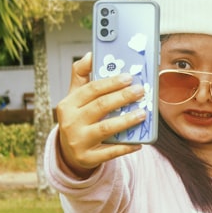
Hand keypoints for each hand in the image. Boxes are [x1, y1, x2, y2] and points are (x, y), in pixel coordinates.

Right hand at [54, 53, 144, 177]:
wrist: (69, 152)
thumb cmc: (77, 118)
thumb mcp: (74, 98)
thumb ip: (81, 76)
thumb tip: (90, 54)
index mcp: (68, 104)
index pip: (91, 90)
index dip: (111, 83)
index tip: (129, 77)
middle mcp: (70, 122)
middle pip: (100, 107)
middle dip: (122, 98)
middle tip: (141, 91)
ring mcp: (78, 141)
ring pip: (106, 128)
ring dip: (127, 120)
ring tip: (143, 113)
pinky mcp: (87, 158)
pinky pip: (110, 152)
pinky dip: (126, 147)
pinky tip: (139, 142)